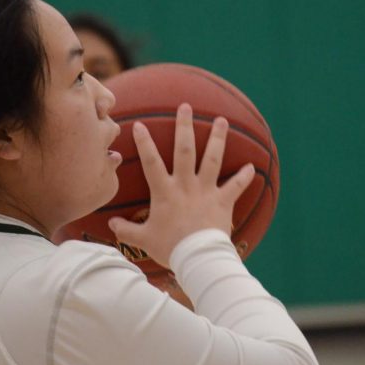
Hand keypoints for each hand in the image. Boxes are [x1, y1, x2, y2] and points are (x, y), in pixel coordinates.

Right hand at [109, 103, 254, 267]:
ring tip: (221, 120)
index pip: (151, 162)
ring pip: (213, 159)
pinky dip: (244, 177)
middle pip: (185, 150)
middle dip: (185, 126)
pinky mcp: (222, 201)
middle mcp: (186, 185)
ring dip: (218, 138)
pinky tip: (252, 167)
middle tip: (186, 107)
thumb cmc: (170, 248)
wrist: (198, 258)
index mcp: (164, 192)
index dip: (145, 143)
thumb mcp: (144, 239)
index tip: (140, 124)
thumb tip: (111, 224)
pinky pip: (235, 186)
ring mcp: (206, 191)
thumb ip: (127, 230)